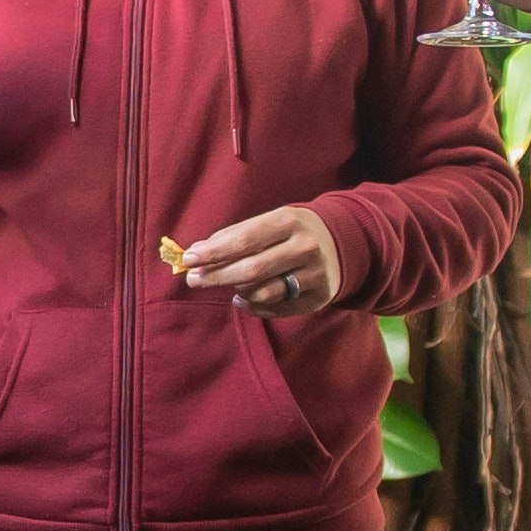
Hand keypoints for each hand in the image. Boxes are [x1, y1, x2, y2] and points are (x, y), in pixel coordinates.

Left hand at [175, 203, 357, 316]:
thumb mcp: (269, 222)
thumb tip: (196, 252)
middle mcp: (305, 248)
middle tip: (193, 279)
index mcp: (289, 221)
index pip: (245, 239)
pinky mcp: (318, 298)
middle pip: (252, 270)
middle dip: (217, 276)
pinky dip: (253, 306)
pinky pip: (276, 309)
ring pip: (263, 292)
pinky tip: (244, 298)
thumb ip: (234, 236)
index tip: (189, 258)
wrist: (341, 243)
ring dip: (238, 291)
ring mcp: (314, 274)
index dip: (214, 251)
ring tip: (229, 285)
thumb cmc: (291, 232)